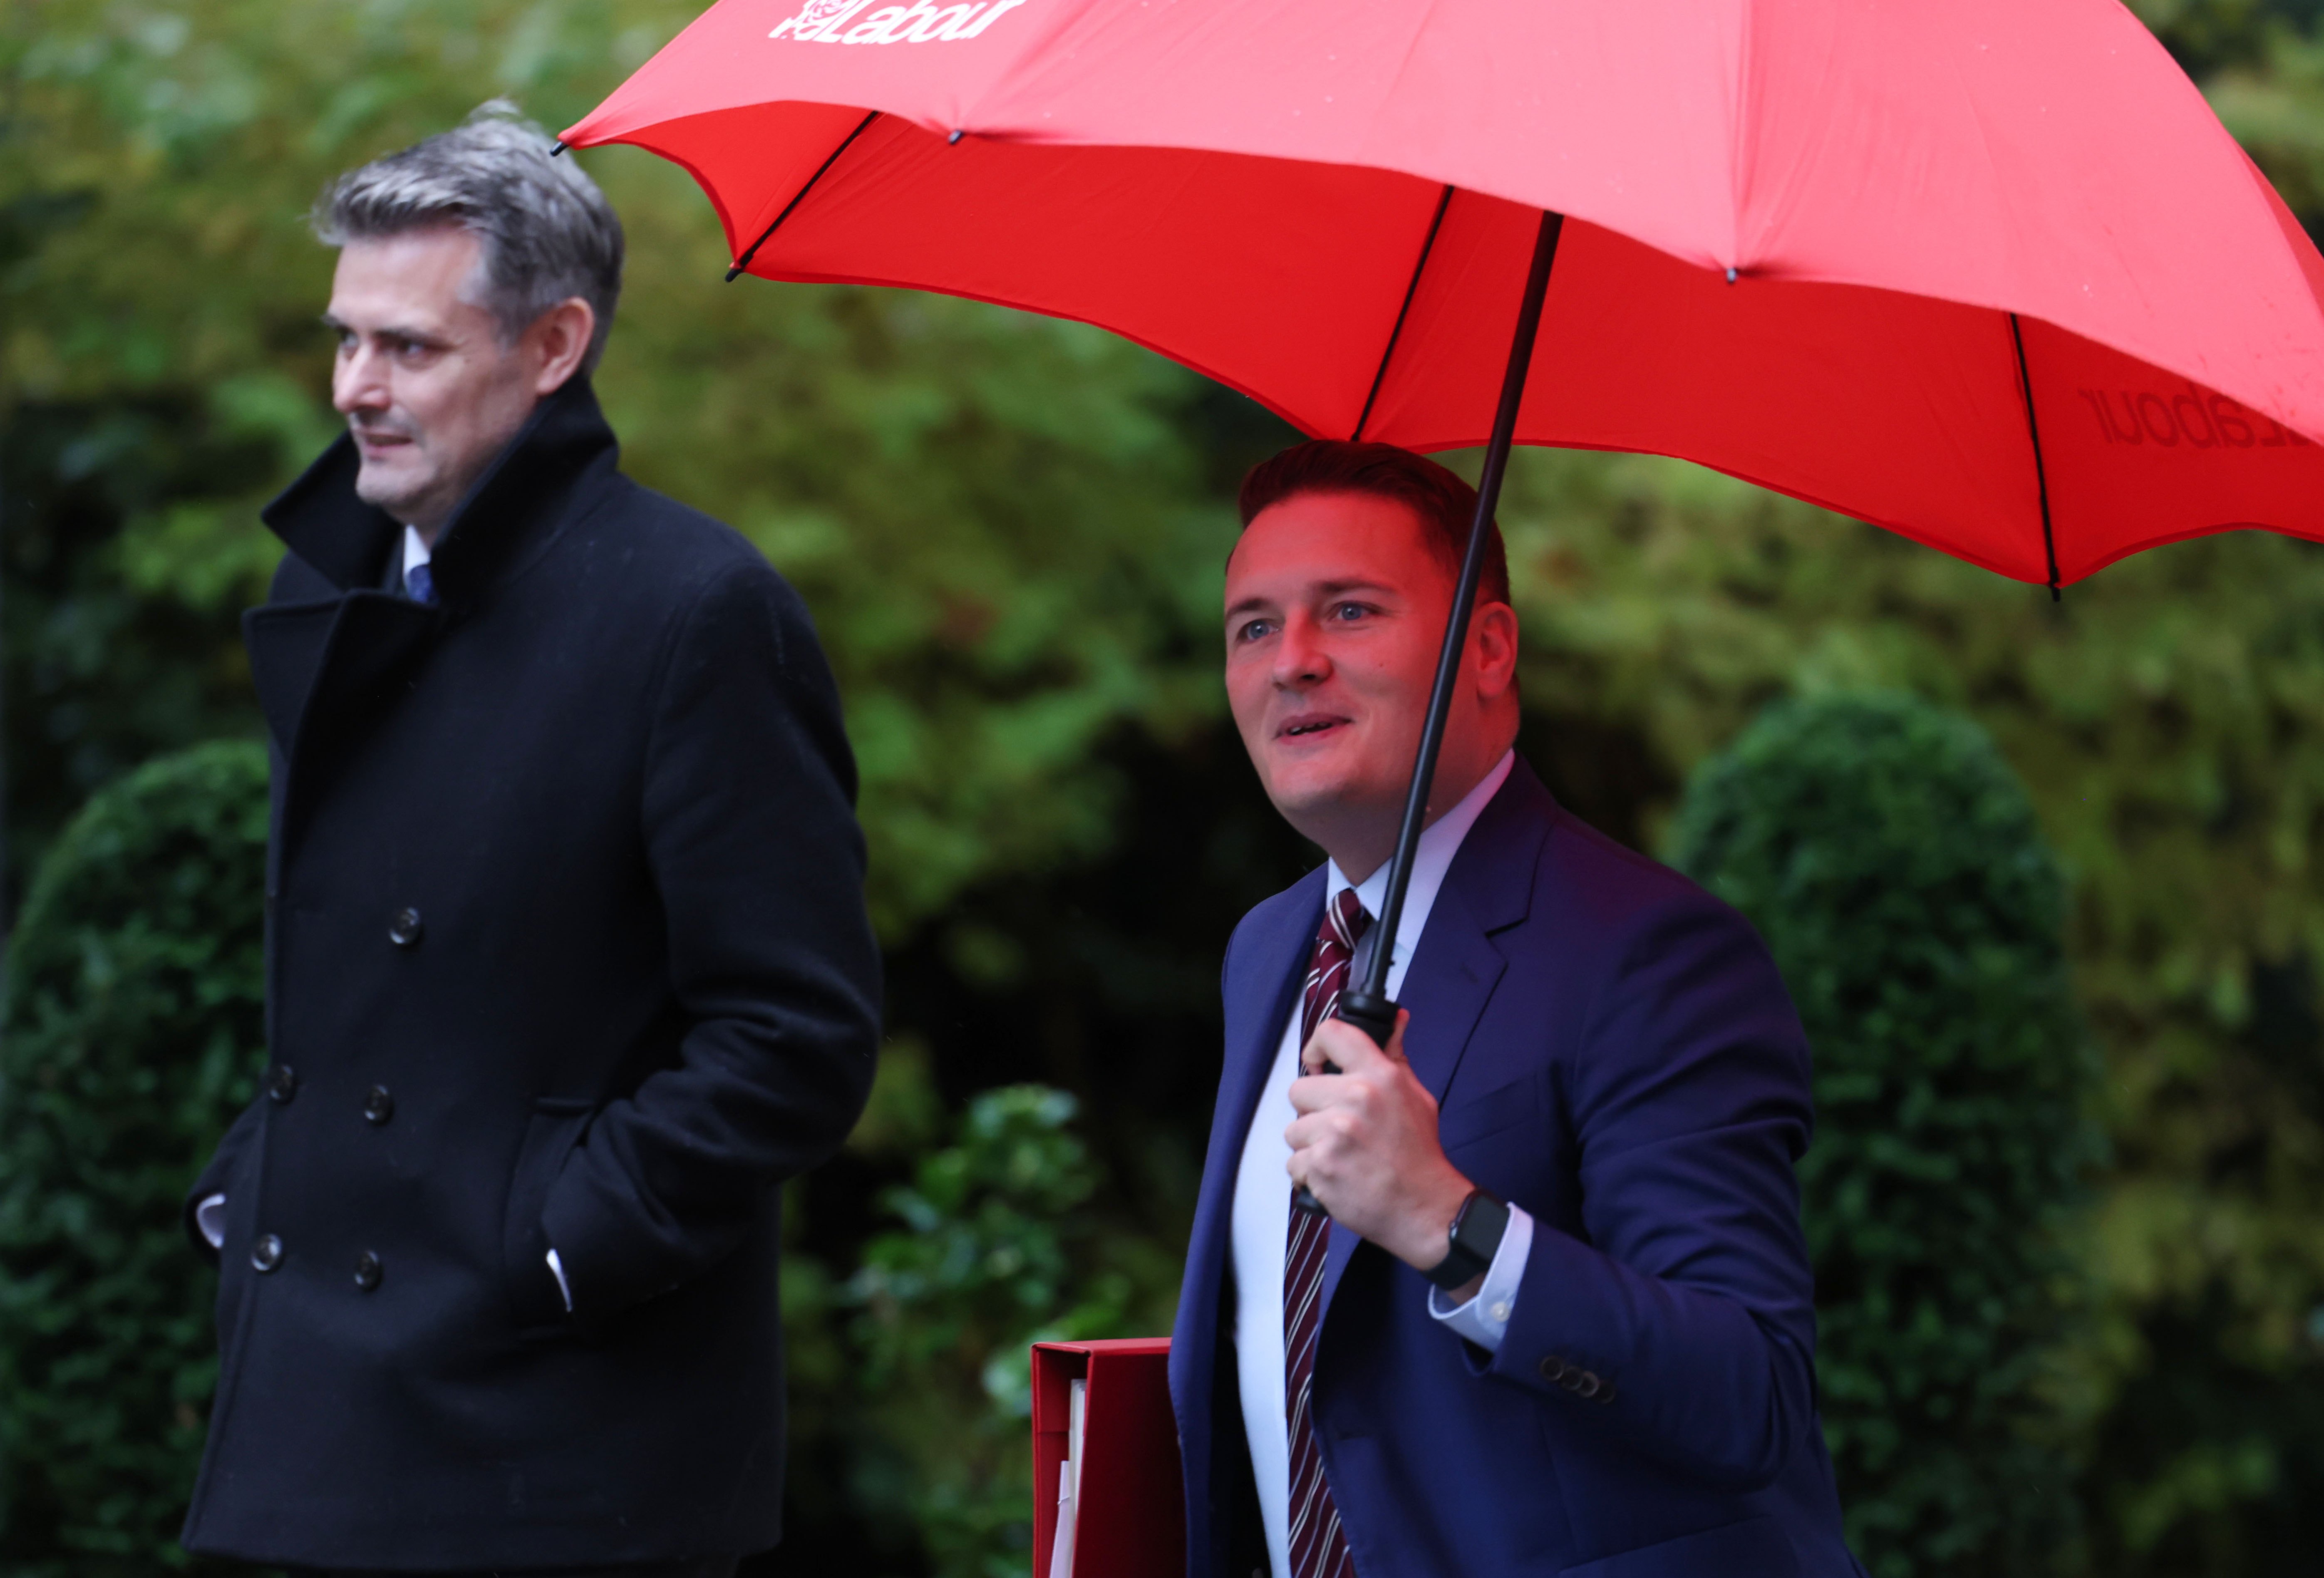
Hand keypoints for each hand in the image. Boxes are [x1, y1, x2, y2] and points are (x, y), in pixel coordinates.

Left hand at [1287, 1009, 1477, 1279]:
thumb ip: (1394, 1058)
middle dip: (1313, 1111)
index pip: (1332, 1034)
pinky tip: (1336, 1176)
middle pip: (1299, 1089)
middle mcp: (1355, 1099)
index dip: (1316, 1048)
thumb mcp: (1415, 1096)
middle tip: (1339, 1129)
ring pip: (1293, 1130)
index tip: (1319, 1066)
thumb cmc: (1419, 1154)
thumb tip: (1396, 1020)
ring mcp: (1335, 1134)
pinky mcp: (1320, 1166)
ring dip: (1310, 1145)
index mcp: (1379, 1076)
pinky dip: (1309, 1174)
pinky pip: (1294, 1163)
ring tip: (1341, 1156)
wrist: (1424, 1208)